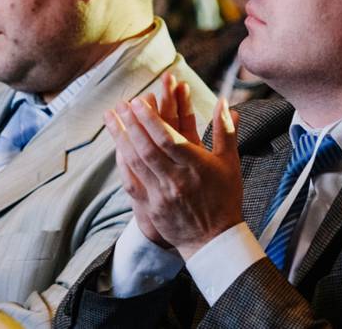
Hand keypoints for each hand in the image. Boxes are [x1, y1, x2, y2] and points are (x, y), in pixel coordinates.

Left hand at [105, 74, 240, 259]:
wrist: (215, 239)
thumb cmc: (225, 198)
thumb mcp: (230, 162)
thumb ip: (225, 130)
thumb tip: (225, 101)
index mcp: (197, 166)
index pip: (168, 139)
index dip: (150, 119)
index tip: (138, 102)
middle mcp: (177, 180)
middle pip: (148, 148)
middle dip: (132, 124)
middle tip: (121, 104)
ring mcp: (161, 195)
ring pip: (136, 163)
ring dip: (121, 138)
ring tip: (111, 118)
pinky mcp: (151, 207)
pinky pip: (131, 182)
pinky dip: (122, 162)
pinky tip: (117, 146)